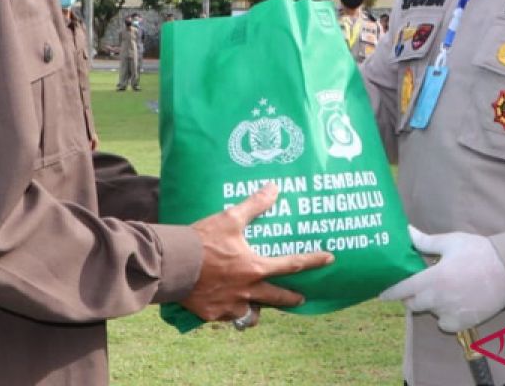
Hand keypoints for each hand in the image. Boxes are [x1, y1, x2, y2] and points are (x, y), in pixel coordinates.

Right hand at [180, 183, 333, 324]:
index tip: (330, 259)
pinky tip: (227, 305)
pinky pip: (229, 316)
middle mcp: (249, 290)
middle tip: (300, 298)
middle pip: (278, 298)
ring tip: (258, 305)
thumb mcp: (230, 218)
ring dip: (258, 309)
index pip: (293, 265)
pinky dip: (230, 311)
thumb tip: (274, 188)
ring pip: (253, 313)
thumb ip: (254, 205)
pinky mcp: (214, 314)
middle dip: (292, 299)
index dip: (314, 261)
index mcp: (256, 267)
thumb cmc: (203, 240)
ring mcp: (232, 305)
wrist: (174, 263)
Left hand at [379, 227, 504, 332]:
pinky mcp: (464, 323)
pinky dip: (444, 317)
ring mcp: (451, 313)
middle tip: (419, 284)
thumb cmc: (479, 252)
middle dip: (411, 296)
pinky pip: (444, 324)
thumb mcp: (451, 242)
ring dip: (429, 304)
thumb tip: (407, 232)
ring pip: (430, 312)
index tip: (381, 294)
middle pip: (412, 304)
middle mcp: (439, 299)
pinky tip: (452, 303)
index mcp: (433, 278)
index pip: (402, 290)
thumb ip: (425, 242)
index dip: (389, 292)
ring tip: (441, 289)